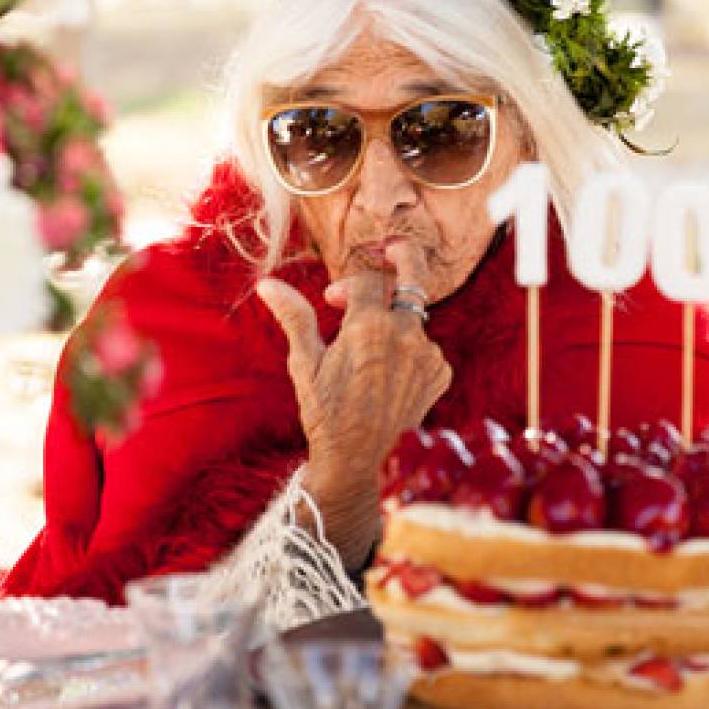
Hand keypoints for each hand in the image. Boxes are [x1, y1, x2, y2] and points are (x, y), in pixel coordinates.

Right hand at [256, 242, 452, 568]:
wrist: (357, 459)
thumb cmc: (325, 410)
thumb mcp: (305, 362)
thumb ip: (295, 316)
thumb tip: (268, 283)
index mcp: (370, 325)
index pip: (368, 280)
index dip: (348, 285)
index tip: (334, 299)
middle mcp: (406, 334)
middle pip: (411, 280)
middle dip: (403, 257)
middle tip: (395, 249)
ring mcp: (428, 354)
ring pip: (414, 319)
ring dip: (394, 323)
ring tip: (370, 354)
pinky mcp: (440, 373)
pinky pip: (426, 347)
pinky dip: (409, 350)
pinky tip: (387, 374)